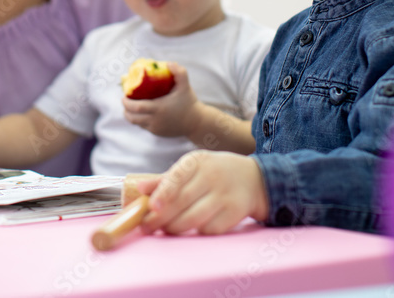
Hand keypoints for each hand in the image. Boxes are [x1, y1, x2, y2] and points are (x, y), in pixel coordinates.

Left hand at [122, 63, 202, 137]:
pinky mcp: (158, 133)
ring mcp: (155, 128)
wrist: (196, 123)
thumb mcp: (185, 86)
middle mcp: (155, 120)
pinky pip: (143, 127)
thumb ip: (179, 73)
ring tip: (130, 106)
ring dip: (131, 115)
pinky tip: (141, 113)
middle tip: (125, 100)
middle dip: (125, 109)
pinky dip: (139, 120)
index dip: (126, 103)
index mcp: (159, 108)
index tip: (124, 95)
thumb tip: (169, 63)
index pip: (136, 107)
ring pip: (136, 123)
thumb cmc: (189, 102)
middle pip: (132, 117)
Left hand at [139, 150, 269, 234]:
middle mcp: (212, 176)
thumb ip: (165, 179)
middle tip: (147, 227)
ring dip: (175, 228)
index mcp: (197, 161)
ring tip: (165, 229)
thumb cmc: (214, 173)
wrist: (254, 179)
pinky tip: (191, 228)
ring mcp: (225, 195)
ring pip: (193, 219)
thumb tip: (139, 188)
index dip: (163, 193)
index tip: (151, 207)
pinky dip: (197, 232)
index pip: (177, 177)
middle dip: (160, 218)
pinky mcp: (235, 212)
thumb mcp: (192, 168)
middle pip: (181, 202)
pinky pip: (209, 229)